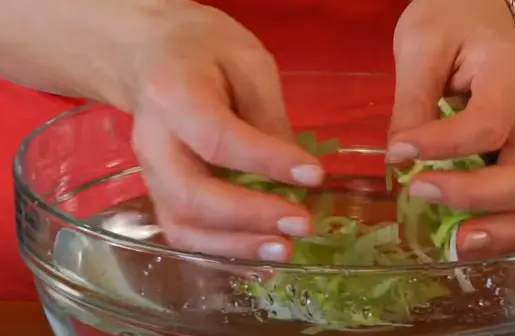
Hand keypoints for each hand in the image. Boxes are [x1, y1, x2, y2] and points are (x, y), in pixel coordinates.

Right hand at [127, 3, 322, 260]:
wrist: (149, 56)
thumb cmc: (203, 51)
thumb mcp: (247, 62)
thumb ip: (267, 114)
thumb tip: (294, 171)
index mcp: (173, 95)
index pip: (218, 138)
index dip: (267, 162)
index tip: (314, 175)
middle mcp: (152, 141)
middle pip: (192, 194)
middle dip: (251, 216)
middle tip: (301, 223)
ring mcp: (149, 173)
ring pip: (183, 224)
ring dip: (237, 244)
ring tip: (285, 248)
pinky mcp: (158, 192)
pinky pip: (184, 232)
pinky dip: (222, 248)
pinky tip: (259, 249)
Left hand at [388, 0, 514, 258]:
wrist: (480, 19)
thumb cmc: (450, 24)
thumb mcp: (420, 46)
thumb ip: (413, 100)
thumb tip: (400, 160)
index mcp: (509, 76)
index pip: (487, 125)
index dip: (442, 147)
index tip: (397, 152)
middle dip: (471, 196)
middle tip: (417, 191)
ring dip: (500, 231)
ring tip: (455, 243)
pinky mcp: (513, 164)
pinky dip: (501, 232)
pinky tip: (462, 239)